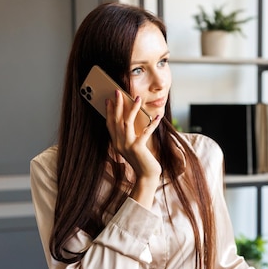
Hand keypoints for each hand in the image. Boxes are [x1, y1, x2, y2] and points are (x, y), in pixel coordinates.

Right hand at [106, 90, 161, 204]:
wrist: (146, 177)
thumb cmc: (142, 161)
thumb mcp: (133, 147)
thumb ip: (131, 135)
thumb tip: (134, 119)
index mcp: (117, 143)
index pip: (110, 124)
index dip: (109, 112)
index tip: (109, 100)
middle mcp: (119, 144)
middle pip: (117, 120)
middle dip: (118, 105)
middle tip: (118, 92)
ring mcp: (128, 146)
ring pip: (127, 123)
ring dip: (132, 109)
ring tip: (137, 98)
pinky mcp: (138, 148)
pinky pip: (145, 132)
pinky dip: (152, 123)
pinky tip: (158, 116)